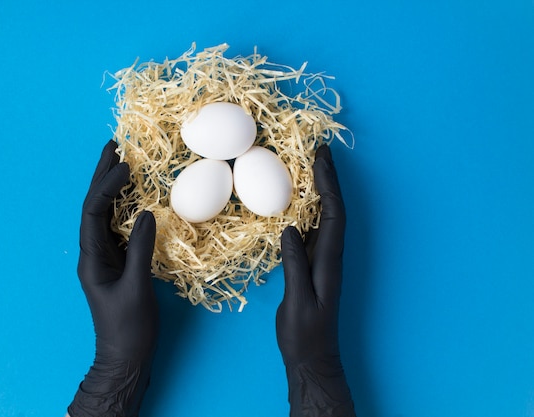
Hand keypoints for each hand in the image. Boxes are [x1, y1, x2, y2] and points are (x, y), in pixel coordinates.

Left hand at [68, 140, 157, 416]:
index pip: (93, 212)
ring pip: (106, 214)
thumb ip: (141, 250)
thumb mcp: (137, 288)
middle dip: (102, 176)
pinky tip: (136, 195)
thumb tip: (148, 214)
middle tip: (113, 146)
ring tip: (122, 161)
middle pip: (94, 207)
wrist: (125, 355)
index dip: (107, 186)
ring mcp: (105, 256)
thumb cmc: (129, 326)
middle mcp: (94, 252)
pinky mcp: (118, 262)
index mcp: (91, 258)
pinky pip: (120, 227)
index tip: (126, 166)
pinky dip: (127, 207)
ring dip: (113, 187)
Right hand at [276, 144, 354, 416]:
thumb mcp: (297, 301)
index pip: (333, 214)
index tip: (320, 158)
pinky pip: (315, 229)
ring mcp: (324, 261)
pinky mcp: (314, 267)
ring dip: (321, 190)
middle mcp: (331, 256)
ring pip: (326, 217)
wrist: (312, 358)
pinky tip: (299, 202)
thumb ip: (295, 265)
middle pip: (334, 209)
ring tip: (310, 167)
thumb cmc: (304, 334)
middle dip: (328, 179)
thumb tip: (289, 229)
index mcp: (329, 261)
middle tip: (320, 151)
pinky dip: (310, 209)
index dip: (328, 184)